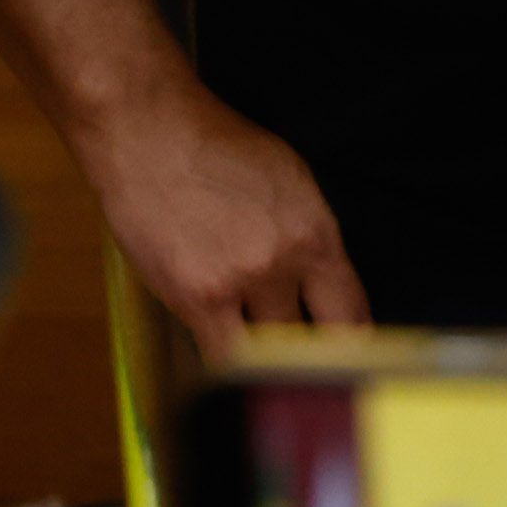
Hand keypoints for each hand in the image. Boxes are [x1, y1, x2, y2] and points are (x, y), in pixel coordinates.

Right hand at [72, 85, 368, 353]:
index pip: (350, 309)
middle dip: (308, 358)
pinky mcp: (193, 298)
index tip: (349, 358)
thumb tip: (318, 286)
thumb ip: (307, 239)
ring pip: (264, 353)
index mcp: (316, 231)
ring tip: (261, 361)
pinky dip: (227, 360)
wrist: (154, 138)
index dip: (352, 344)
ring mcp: (238, 283)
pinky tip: (228, 359)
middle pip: (311, 341)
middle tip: (303, 368)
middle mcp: (284, 261)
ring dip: (263, 359)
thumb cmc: (218, 151)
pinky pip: (220, 354)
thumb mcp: (290, 184)